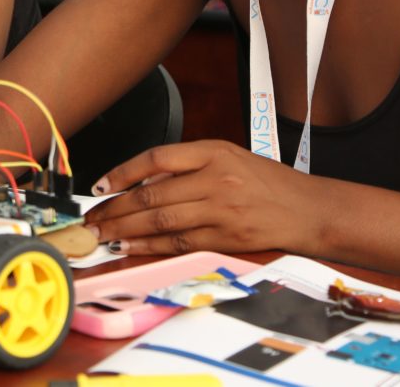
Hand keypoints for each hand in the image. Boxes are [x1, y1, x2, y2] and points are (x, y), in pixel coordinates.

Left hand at [84, 140, 325, 256]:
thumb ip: (187, 164)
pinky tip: (130, 247)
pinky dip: (150, 246)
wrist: (308, 209)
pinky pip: (179, 243)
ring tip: (102, 234)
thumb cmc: (265, 182)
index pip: (156, 158)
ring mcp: (222, 210)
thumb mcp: (228, 156)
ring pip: (161, 220)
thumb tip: (141, 179)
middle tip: (91, 219)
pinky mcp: (227, 238)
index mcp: (213, 152)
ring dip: (126, 230)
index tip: (100, 185)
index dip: (122, 172)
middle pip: (153, 194)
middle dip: (115, 208)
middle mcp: (216, 179)